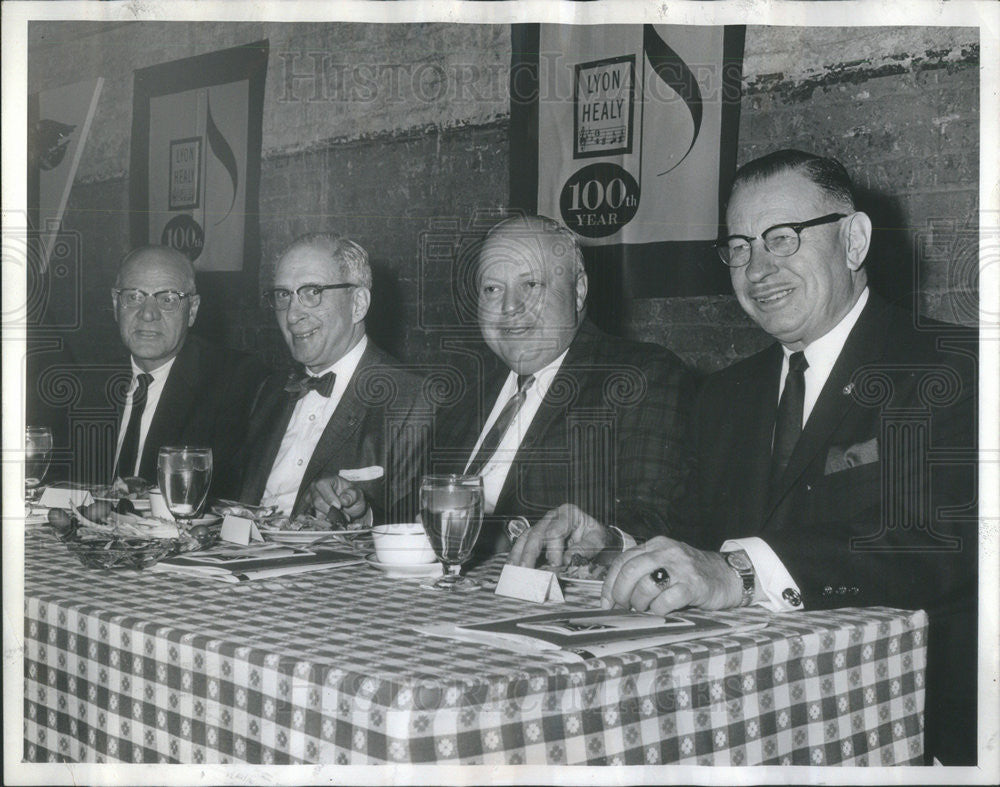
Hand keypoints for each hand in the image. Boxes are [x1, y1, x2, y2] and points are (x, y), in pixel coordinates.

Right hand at [303, 475, 368, 523]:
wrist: (350, 504)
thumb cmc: (351, 496)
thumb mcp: (357, 493)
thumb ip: (352, 495)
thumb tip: (343, 500)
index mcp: (327, 479)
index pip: (322, 485)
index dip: (329, 497)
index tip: (339, 506)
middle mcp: (316, 488)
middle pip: (317, 501)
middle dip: (332, 511)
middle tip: (345, 515)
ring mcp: (312, 499)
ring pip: (316, 511)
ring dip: (330, 517)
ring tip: (342, 517)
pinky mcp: (311, 510)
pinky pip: (316, 518)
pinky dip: (327, 521)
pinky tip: (335, 520)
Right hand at [508, 503, 609, 567]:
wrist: (593, 534)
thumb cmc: (594, 534)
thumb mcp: (597, 539)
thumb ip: (585, 549)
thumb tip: (568, 559)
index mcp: (568, 513)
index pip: (555, 532)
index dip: (554, 551)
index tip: (555, 567)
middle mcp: (552, 517)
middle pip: (536, 534)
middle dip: (530, 554)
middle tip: (527, 570)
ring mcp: (542, 525)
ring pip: (526, 538)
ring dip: (519, 555)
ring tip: (515, 570)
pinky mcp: (536, 536)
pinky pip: (522, 544)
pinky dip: (516, 556)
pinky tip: (512, 566)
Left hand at [599, 536, 741, 613]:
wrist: (726, 575)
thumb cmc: (689, 574)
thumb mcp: (664, 563)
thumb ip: (642, 571)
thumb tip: (614, 595)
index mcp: (655, 545)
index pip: (623, 561)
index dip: (610, 584)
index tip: (606, 602)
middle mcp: (666, 552)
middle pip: (630, 571)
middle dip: (621, 594)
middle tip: (623, 608)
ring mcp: (680, 567)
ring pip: (646, 586)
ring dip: (639, 603)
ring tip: (644, 609)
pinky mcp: (693, 585)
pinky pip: (666, 600)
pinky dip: (658, 610)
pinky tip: (661, 611)